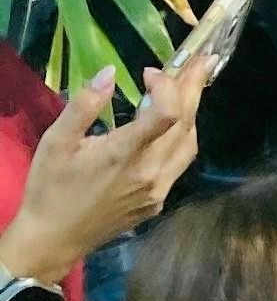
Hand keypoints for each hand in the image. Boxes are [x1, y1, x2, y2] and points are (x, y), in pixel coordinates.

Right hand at [0, 60, 210, 281]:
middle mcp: (150, 173)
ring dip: (192, 113)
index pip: (167, 114)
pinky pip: (179, 164)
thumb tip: (109, 72)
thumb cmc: (50, 188)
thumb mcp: (56, 143)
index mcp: (125, 155)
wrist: (52, 239)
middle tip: (201, 61)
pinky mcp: (157, 202)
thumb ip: (83, 106)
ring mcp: (158, 190)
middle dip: (194, 88)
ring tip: (191, 87)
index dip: (167, 86)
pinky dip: (182, 137)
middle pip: (186, 124)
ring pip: (189, 145)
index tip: (150, 71)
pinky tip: (175, 125)